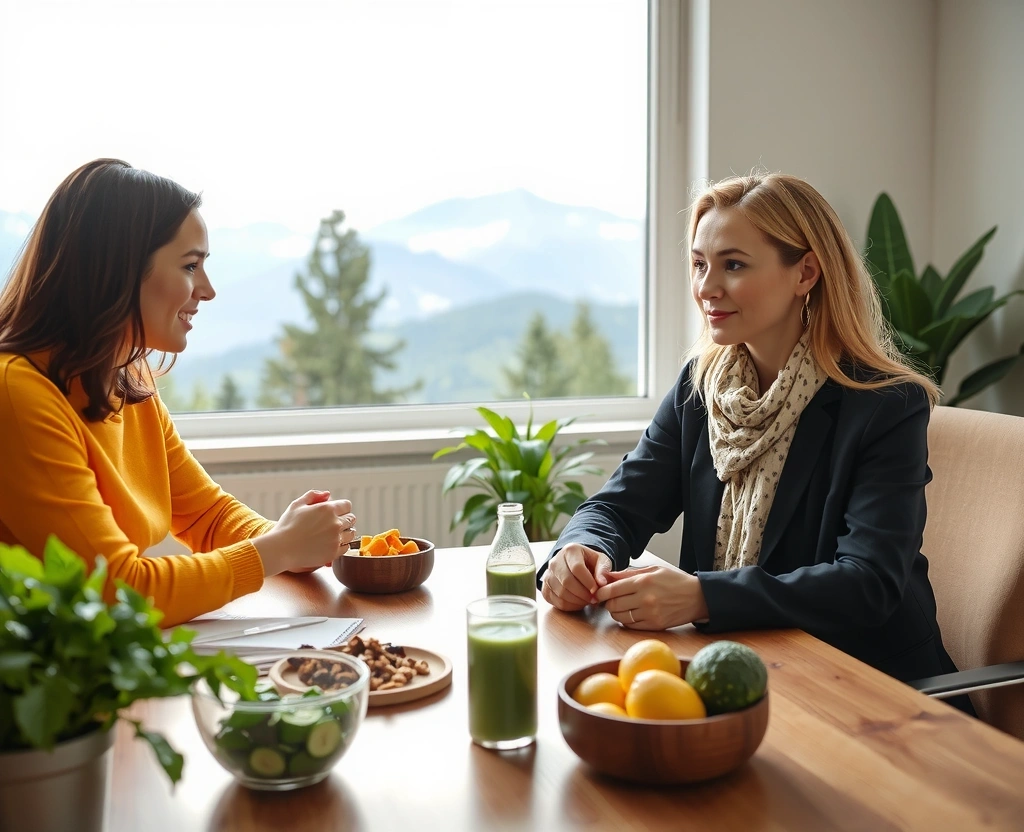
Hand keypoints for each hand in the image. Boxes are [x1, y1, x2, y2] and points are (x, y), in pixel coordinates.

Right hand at [253, 490, 356, 575]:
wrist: (281, 549)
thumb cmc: (286, 526)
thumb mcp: (297, 505)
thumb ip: (313, 496)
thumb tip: (327, 494)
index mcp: (328, 509)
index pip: (347, 505)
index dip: (341, 507)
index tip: (336, 512)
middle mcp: (335, 523)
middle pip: (351, 518)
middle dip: (344, 519)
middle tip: (334, 524)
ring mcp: (336, 539)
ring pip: (351, 533)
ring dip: (345, 532)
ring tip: (333, 534)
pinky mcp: (334, 552)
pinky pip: (346, 547)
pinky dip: (341, 545)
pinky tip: (331, 544)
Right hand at [541, 543, 612, 611]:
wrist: (575, 564)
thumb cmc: (590, 562)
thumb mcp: (601, 560)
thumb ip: (603, 570)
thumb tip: (602, 583)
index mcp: (570, 550)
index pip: (577, 568)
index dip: (587, 582)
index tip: (596, 590)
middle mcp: (555, 561)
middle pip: (567, 581)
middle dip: (583, 594)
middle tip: (593, 599)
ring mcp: (547, 575)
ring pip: (561, 593)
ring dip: (577, 601)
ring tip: (587, 600)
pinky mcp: (545, 588)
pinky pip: (555, 601)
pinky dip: (569, 606)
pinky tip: (578, 603)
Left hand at [593, 565, 707, 629]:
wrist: (698, 597)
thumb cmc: (675, 580)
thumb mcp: (653, 570)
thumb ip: (628, 573)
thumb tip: (607, 576)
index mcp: (643, 582)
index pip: (612, 590)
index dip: (601, 592)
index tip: (599, 592)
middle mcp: (645, 599)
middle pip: (613, 605)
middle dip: (608, 603)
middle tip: (610, 600)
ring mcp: (650, 614)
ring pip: (620, 617)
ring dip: (616, 613)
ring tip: (622, 606)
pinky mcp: (655, 626)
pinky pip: (631, 626)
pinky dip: (627, 621)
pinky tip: (632, 614)